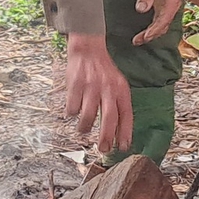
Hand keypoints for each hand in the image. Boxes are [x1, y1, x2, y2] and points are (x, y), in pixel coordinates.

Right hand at [63, 34, 131, 153]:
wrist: (88, 50)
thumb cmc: (103, 72)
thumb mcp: (117, 86)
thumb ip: (119, 106)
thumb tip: (119, 134)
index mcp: (121, 90)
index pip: (126, 115)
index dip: (125, 133)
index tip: (123, 147)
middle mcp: (108, 88)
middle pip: (109, 117)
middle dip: (106, 137)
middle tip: (102, 149)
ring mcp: (91, 86)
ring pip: (88, 115)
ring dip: (84, 127)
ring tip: (82, 131)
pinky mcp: (76, 84)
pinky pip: (72, 107)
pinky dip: (72, 113)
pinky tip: (72, 112)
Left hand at [134, 0, 183, 45]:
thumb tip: (140, 10)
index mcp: (172, 2)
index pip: (161, 23)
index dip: (151, 33)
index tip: (140, 39)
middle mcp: (173, 4)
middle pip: (164, 25)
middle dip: (152, 35)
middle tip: (138, 41)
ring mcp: (172, 2)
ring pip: (165, 21)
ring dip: (154, 30)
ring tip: (143, 36)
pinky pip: (164, 15)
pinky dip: (157, 23)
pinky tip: (151, 24)